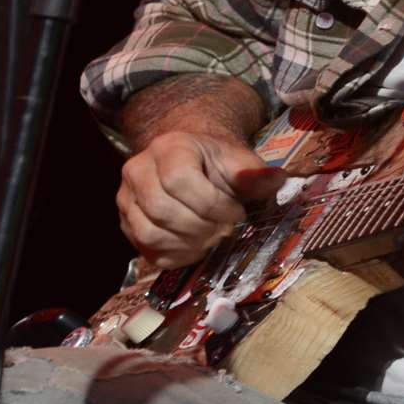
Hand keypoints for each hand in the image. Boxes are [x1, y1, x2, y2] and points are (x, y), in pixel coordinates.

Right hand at [116, 131, 283, 266]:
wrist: (194, 163)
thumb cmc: (217, 163)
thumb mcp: (239, 160)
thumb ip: (254, 172)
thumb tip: (276, 179)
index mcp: (168, 147)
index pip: (179, 179)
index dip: (211, 204)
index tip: (237, 212)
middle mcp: (138, 170)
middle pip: (161, 210)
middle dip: (200, 227)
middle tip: (225, 230)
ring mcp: (127, 199)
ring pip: (150, 234)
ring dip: (188, 245)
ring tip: (212, 238)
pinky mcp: (127, 224)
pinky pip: (147, 251)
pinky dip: (177, 256)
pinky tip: (198, 246)